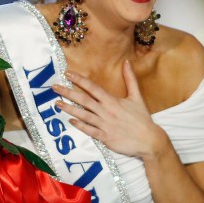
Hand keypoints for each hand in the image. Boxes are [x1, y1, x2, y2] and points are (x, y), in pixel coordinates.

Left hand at [53, 60, 167, 159]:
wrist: (149, 140)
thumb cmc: (142, 118)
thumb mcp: (137, 96)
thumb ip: (130, 79)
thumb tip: (126, 62)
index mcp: (112, 101)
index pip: (93, 87)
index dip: (79, 80)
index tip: (67, 74)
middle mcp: (106, 111)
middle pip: (83, 100)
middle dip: (68, 92)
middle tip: (54, 87)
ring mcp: (104, 125)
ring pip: (83, 115)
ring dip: (69, 109)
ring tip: (57, 103)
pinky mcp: (105, 137)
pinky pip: (89, 130)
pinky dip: (79, 125)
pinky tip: (70, 121)